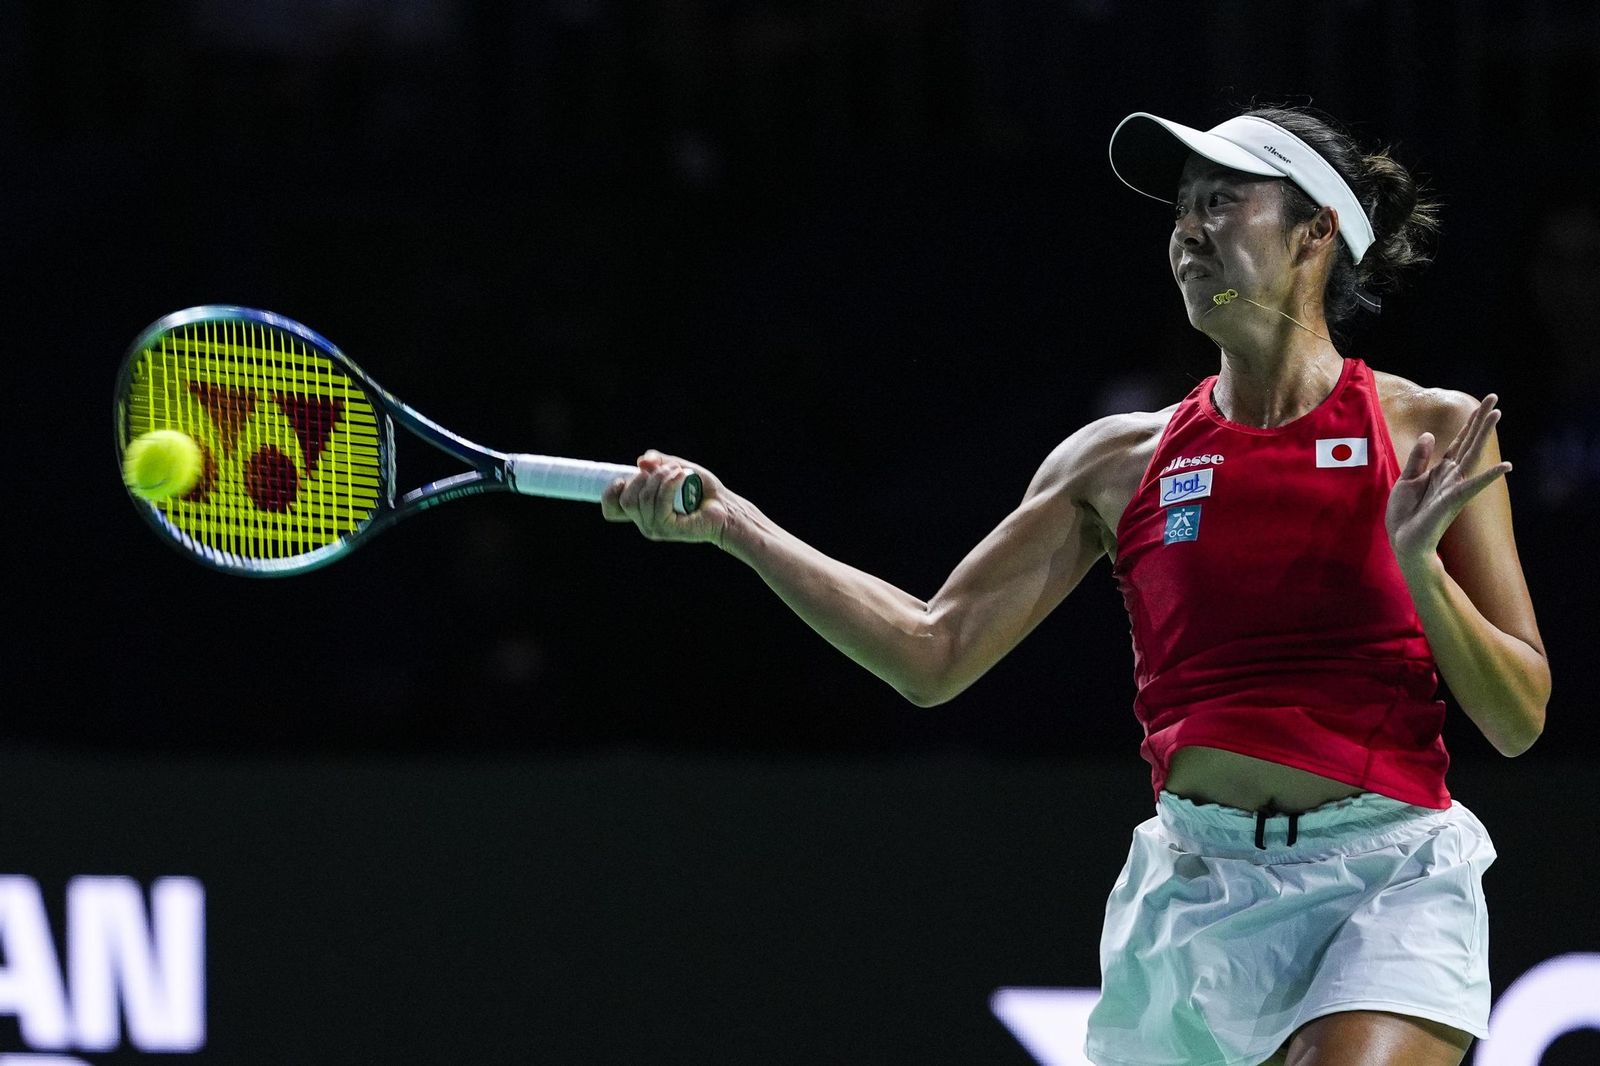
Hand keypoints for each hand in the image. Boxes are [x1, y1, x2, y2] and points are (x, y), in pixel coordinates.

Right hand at [601, 450, 730, 544]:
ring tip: (679, 471)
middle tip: (666, 469)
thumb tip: (642, 461)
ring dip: (660, 478)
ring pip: (643, 500)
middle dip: (643, 478)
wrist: (724, 506)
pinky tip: (682, 476)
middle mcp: (645, 522)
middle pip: (626, 500)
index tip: (625, 479)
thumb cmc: (701, 489)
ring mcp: (656, 528)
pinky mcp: (670, 529)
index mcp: (641, 511)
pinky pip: (660, 504)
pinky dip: (669, 484)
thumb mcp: (676, 468)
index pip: (611, 509)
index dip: (610, 493)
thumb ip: (658, 462)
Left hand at [1386, 394, 1511, 568]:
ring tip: (1497, 415)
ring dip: (1484, 434)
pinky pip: (1473, 485)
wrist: (1403, 540)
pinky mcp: (1453, 500)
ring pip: (1473, 455)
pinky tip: (1505, 466)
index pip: (1458, 441)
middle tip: (1495, 398)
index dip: (1469, 422)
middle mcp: (1452, 475)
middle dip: (1481, 420)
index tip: (1482, 403)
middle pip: (1470, 442)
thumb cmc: (1405, 513)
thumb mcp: (1406, 480)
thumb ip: (1418, 458)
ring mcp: (1454, 486)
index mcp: (1440, 470)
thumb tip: (1431, 434)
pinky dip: (1489, 476)